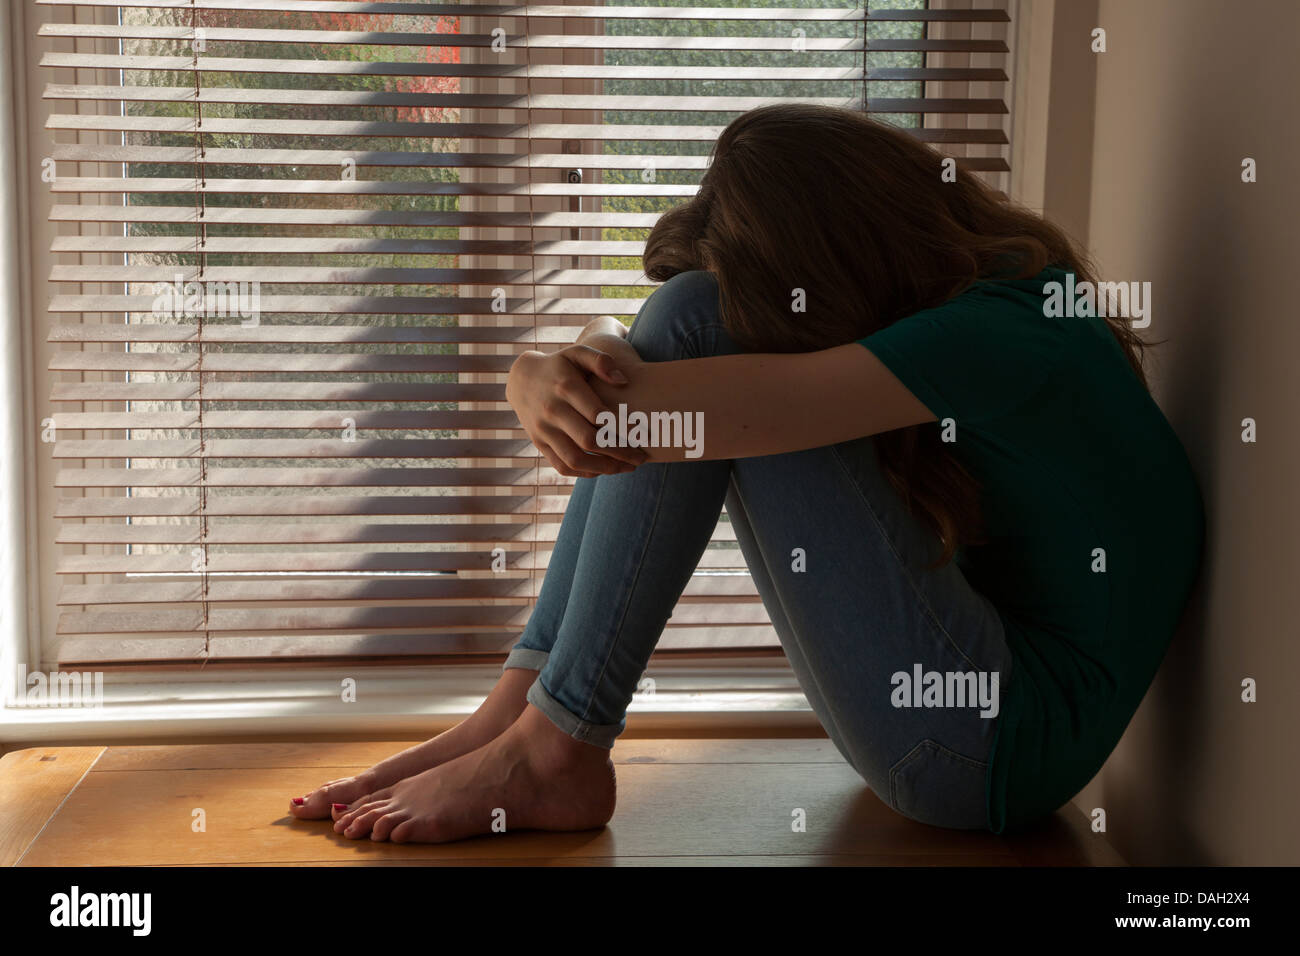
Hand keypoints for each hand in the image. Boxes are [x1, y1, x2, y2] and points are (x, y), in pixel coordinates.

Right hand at [506, 344, 647, 477]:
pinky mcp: (539, 444)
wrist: (522, 379)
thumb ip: (600, 361)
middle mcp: (552, 411)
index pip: (599, 414)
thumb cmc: (560, 366)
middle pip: (590, 440)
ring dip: (605, 468)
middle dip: (619, 452)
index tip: (643, 434)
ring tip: (627, 467)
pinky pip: (563, 466)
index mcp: (566, 388)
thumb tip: (623, 380)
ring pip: (576, 459)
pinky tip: (606, 469)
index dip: (623, 427)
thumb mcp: (577, 353)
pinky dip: (586, 473)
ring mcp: (543, 430)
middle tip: (641, 456)